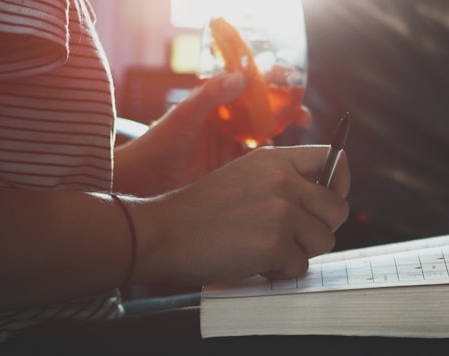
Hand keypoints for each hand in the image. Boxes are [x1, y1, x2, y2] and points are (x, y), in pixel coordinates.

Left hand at [113, 73, 312, 196]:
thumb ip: (210, 96)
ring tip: (297, 147)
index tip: (290, 86)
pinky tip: (284, 171)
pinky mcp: (234, 175)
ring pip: (267, 142)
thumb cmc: (157, 146)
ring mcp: (232, 151)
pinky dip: (276, 168)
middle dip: (288, 114)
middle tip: (305, 119)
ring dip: (285, 142)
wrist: (143, 185)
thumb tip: (240, 77)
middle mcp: (227, 126)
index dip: (273, 86)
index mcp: (216, 106)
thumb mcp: (184, 117)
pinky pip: (262, 169)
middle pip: (266, 115)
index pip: (250, 89)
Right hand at [134, 145, 349, 285]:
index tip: (328, 201)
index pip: (334, 160)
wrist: (164, 233)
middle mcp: (283, 181)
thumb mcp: (246, 175)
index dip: (339, 185)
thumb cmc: (204, 211)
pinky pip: (301, 266)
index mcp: (277, 160)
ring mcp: (281, 212)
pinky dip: (281, 272)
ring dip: (300, 252)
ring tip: (267, 247)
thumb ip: (285, 180)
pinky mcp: (274, 244)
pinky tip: (255, 262)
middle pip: (338, 210)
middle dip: (321, 229)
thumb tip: (327, 197)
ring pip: (324, 241)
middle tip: (292, 237)